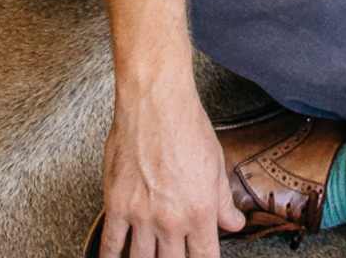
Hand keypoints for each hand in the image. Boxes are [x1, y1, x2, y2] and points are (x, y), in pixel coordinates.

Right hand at [96, 80, 244, 257]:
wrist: (156, 104)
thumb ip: (224, 201)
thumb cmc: (188, 127)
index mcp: (200, 213)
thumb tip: (234, 223)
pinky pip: (111, 243)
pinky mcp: (116, 205)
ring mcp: (142, 215)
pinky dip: (111, 257)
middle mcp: (171, 221)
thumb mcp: (216, 166)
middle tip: (172, 255)